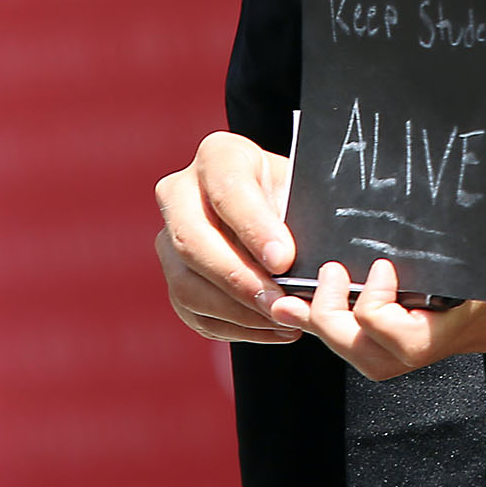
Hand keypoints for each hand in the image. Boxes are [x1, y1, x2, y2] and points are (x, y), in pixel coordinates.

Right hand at [154, 131, 301, 343]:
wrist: (279, 206)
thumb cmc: (299, 193)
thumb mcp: (306, 189)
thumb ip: (306, 214)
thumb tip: (317, 258)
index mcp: (219, 156)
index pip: (227, 191)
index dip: (253, 228)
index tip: (284, 259)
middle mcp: (180, 192)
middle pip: (193, 242)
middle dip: (240, 279)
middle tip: (280, 302)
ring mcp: (168, 238)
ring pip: (187, 284)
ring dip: (237, 311)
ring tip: (282, 320)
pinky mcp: (174, 276)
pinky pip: (193, 312)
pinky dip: (235, 327)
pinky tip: (272, 329)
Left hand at [267, 157, 485, 379]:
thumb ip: (465, 210)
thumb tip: (413, 197)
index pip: (404, 344)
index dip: (367, 316)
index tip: (370, 267)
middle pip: (391, 362)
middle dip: (341, 331)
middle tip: (319, 291)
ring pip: (411, 351)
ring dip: (364, 328)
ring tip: (339, 287)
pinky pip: (439, 329)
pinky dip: (401, 314)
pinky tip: (389, 279)